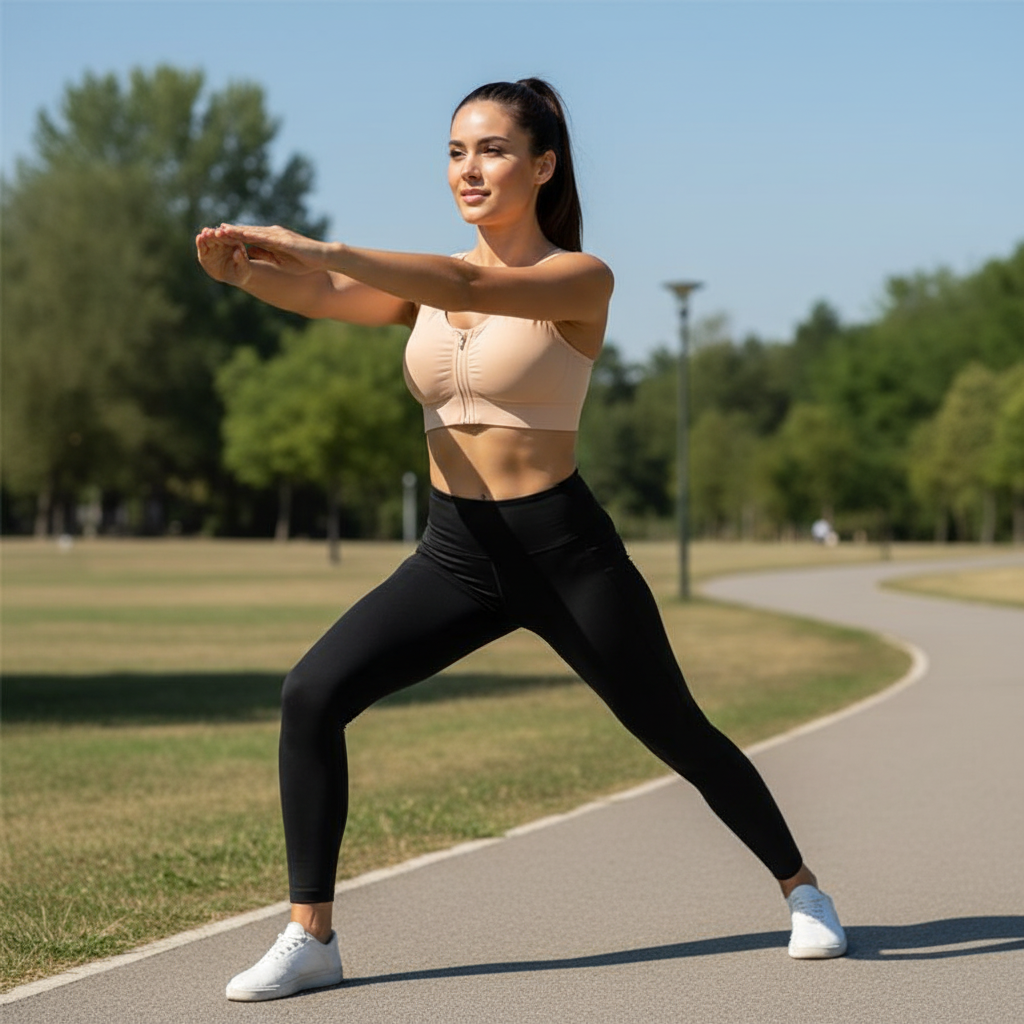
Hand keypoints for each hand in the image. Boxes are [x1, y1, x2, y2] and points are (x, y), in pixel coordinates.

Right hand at [195, 227, 252, 286]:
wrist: (233, 277)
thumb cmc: (242, 272)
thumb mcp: (244, 268)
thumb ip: (241, 260)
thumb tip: (238, 252)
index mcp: (236, 243)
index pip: (230, 238)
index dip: (224, 235)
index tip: (220, 233)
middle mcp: (224, 241)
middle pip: (218, 236)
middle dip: (213, 234)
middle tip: (209, 232)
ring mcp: (214, 245)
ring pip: (209, 239)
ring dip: (206, 236)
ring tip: (203, 234)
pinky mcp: (206, 251)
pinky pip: (203, 247)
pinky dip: (200, 242)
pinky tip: (199, 238)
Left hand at [213, 223, 328, 274]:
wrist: (324, 256)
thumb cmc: (306, 261)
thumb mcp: (281, 260)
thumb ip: (266, 254)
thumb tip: (251, 253)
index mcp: (272, 239)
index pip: (249, 237)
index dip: (234, 236)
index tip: (219, 237)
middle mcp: (273, 233)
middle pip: (247, 231)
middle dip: (230, 232)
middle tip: (212, 231)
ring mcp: (277, 235)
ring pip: (252, 232)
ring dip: (236, 231)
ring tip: (219, 231)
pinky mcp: (283, 240)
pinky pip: (263, 237)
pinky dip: (250, 235)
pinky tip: (240, 234)